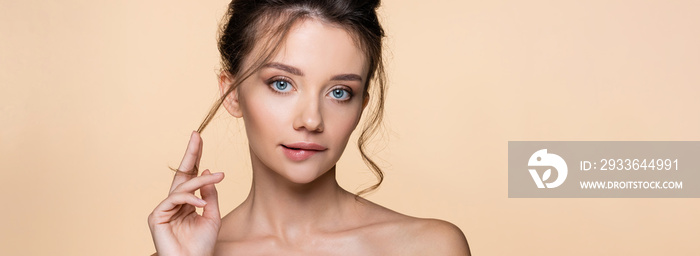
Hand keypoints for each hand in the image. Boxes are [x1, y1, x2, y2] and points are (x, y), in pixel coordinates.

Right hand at [148, 131, 224, 255]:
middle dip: (190, 154)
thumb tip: (207, 171)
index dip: (195, 158)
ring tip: (218, 176)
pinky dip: (190, 199)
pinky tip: (202, 204)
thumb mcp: (212, 216)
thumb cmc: (201, 245)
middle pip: (182, 174)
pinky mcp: (156, 216)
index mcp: (186, 202)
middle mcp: (174, 203)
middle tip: (196, 135)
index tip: (199, 139)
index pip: (191, 176)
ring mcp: (164, 209)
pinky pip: (174, 200)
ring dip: (201, 180)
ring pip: (182, 187)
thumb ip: (210, 195)